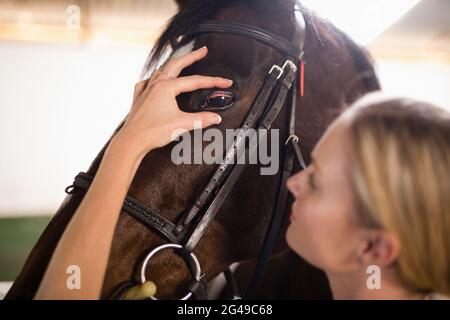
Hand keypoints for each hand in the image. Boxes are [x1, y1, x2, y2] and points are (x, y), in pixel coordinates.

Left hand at [114, 46, 231, 158]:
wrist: (131, 141)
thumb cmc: (152, 132)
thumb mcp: (182, 124)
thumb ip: (201, 119)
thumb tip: (215, 118)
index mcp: (166, 87)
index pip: (196, 81)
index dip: (213, 81)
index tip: (225, 81)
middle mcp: (155, 85)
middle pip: (176, 64)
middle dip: (192, 56)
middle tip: (203, 50)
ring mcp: (146, 90)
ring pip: (162, 70)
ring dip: (174, 64)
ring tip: (182, 61)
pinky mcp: (140, 99)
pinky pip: (147, 82)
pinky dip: (154, 78)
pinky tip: (155, 80)